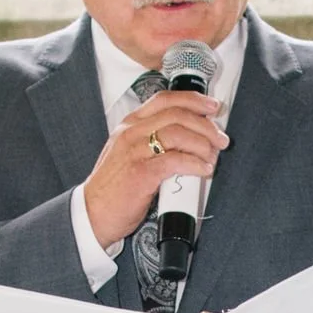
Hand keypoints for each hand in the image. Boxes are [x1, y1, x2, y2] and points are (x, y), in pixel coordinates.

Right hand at [81, 89, 229, 249]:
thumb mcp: (129, 153)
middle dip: (205, 125)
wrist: (93, 213)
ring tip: (212, 156)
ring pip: (178, 134)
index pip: (165, 100)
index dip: (193, 99)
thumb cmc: (113, 187)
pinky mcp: (141, 173)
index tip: (211, 106)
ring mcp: (135, 152)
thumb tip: (189, 139)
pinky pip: (176, 160)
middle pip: (177, 114)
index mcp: (129, 125)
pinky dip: (195, 164)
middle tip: (220, 138)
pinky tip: (203, 170)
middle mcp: (131, 133)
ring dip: (203, 144)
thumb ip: (153, 141)